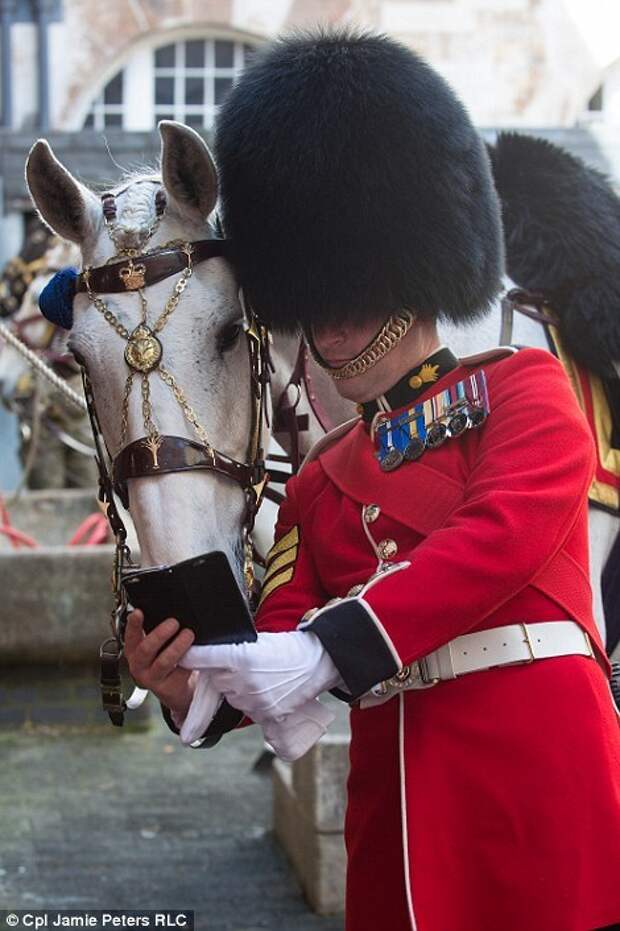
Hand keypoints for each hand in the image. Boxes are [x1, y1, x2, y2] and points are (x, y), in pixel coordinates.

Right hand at [124, 610, 196, 715]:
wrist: (175, 689)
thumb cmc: (165, 660)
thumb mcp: (156, 646)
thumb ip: (156, 631)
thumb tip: (168, 611)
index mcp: (134, 651)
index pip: (130, 636)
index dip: (133, 624)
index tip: (138, 612)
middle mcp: (139, 665)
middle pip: (146, 649)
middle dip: (160, 634)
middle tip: (174, 623)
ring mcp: (153, 678)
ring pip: (164, 661)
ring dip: (177, 646)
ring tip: (188, 635)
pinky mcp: (168, 688)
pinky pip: (180, 672)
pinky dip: (189, 662)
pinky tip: (194, 654)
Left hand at [178, 630, 341, 723]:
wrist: (317, 663)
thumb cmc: (287, 647)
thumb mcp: (258, 643)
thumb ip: (233, 653)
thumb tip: (211, 659)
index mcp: (240, 657)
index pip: (204, 658)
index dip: (192, 656)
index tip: (184, 655)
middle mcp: (243, 680)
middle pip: (216, 680)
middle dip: (222, 675)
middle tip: (240, 667)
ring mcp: (253, 700)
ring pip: (230, 696)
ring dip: (236, 689)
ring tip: (258, 678)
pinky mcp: (265, 713)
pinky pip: (247, 709)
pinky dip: (250, 702)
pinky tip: (264, 691)